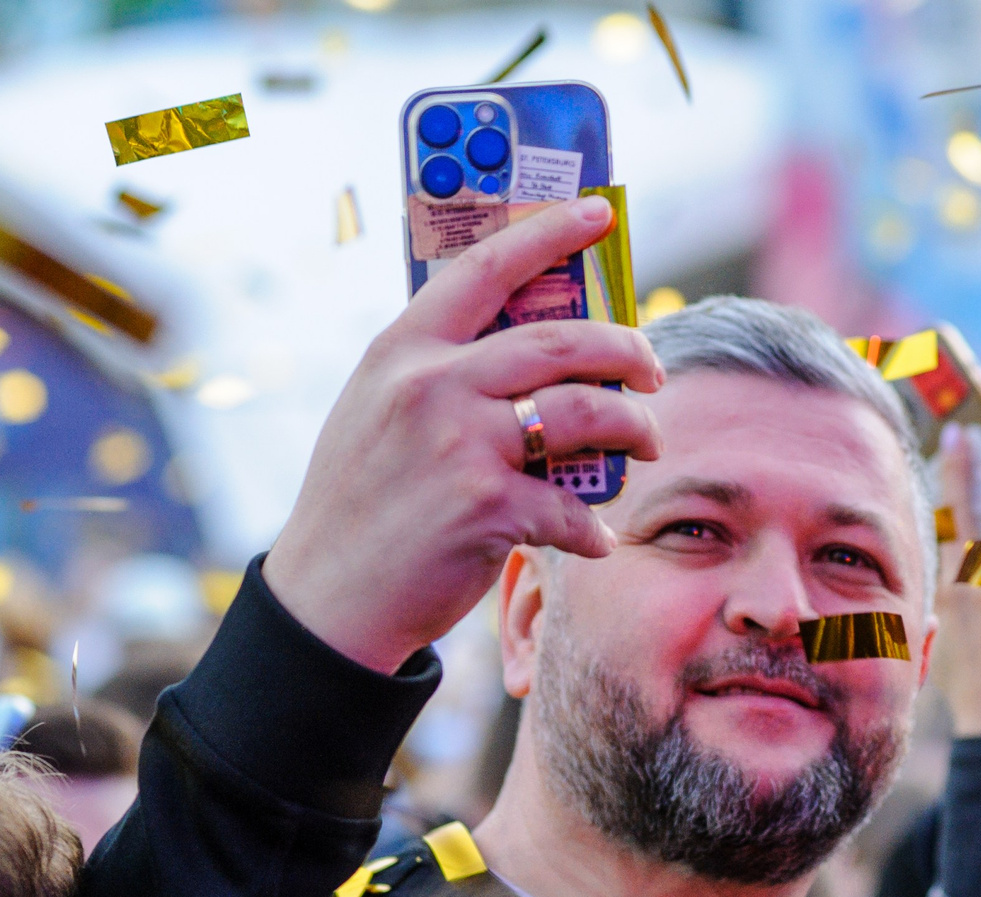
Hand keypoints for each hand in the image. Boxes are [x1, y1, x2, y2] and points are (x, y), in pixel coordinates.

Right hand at [265, 198, 665, 674]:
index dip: (548, 232)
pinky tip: (594, 538)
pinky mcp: (486, 508)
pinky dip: (592, 526)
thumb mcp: (375, 411)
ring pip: (584, 412)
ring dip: (633, 428)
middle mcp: (432, 386)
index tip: (598, 213)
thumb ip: (434, 371)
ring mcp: (461, 445)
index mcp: (402, 351)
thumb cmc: (358, 503)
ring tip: (647, 443)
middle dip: (625, 348)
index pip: (484, 267)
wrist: (328, 598)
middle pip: (560, 341)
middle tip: (652, 368)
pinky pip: (570, 504)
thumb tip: (518, 344)